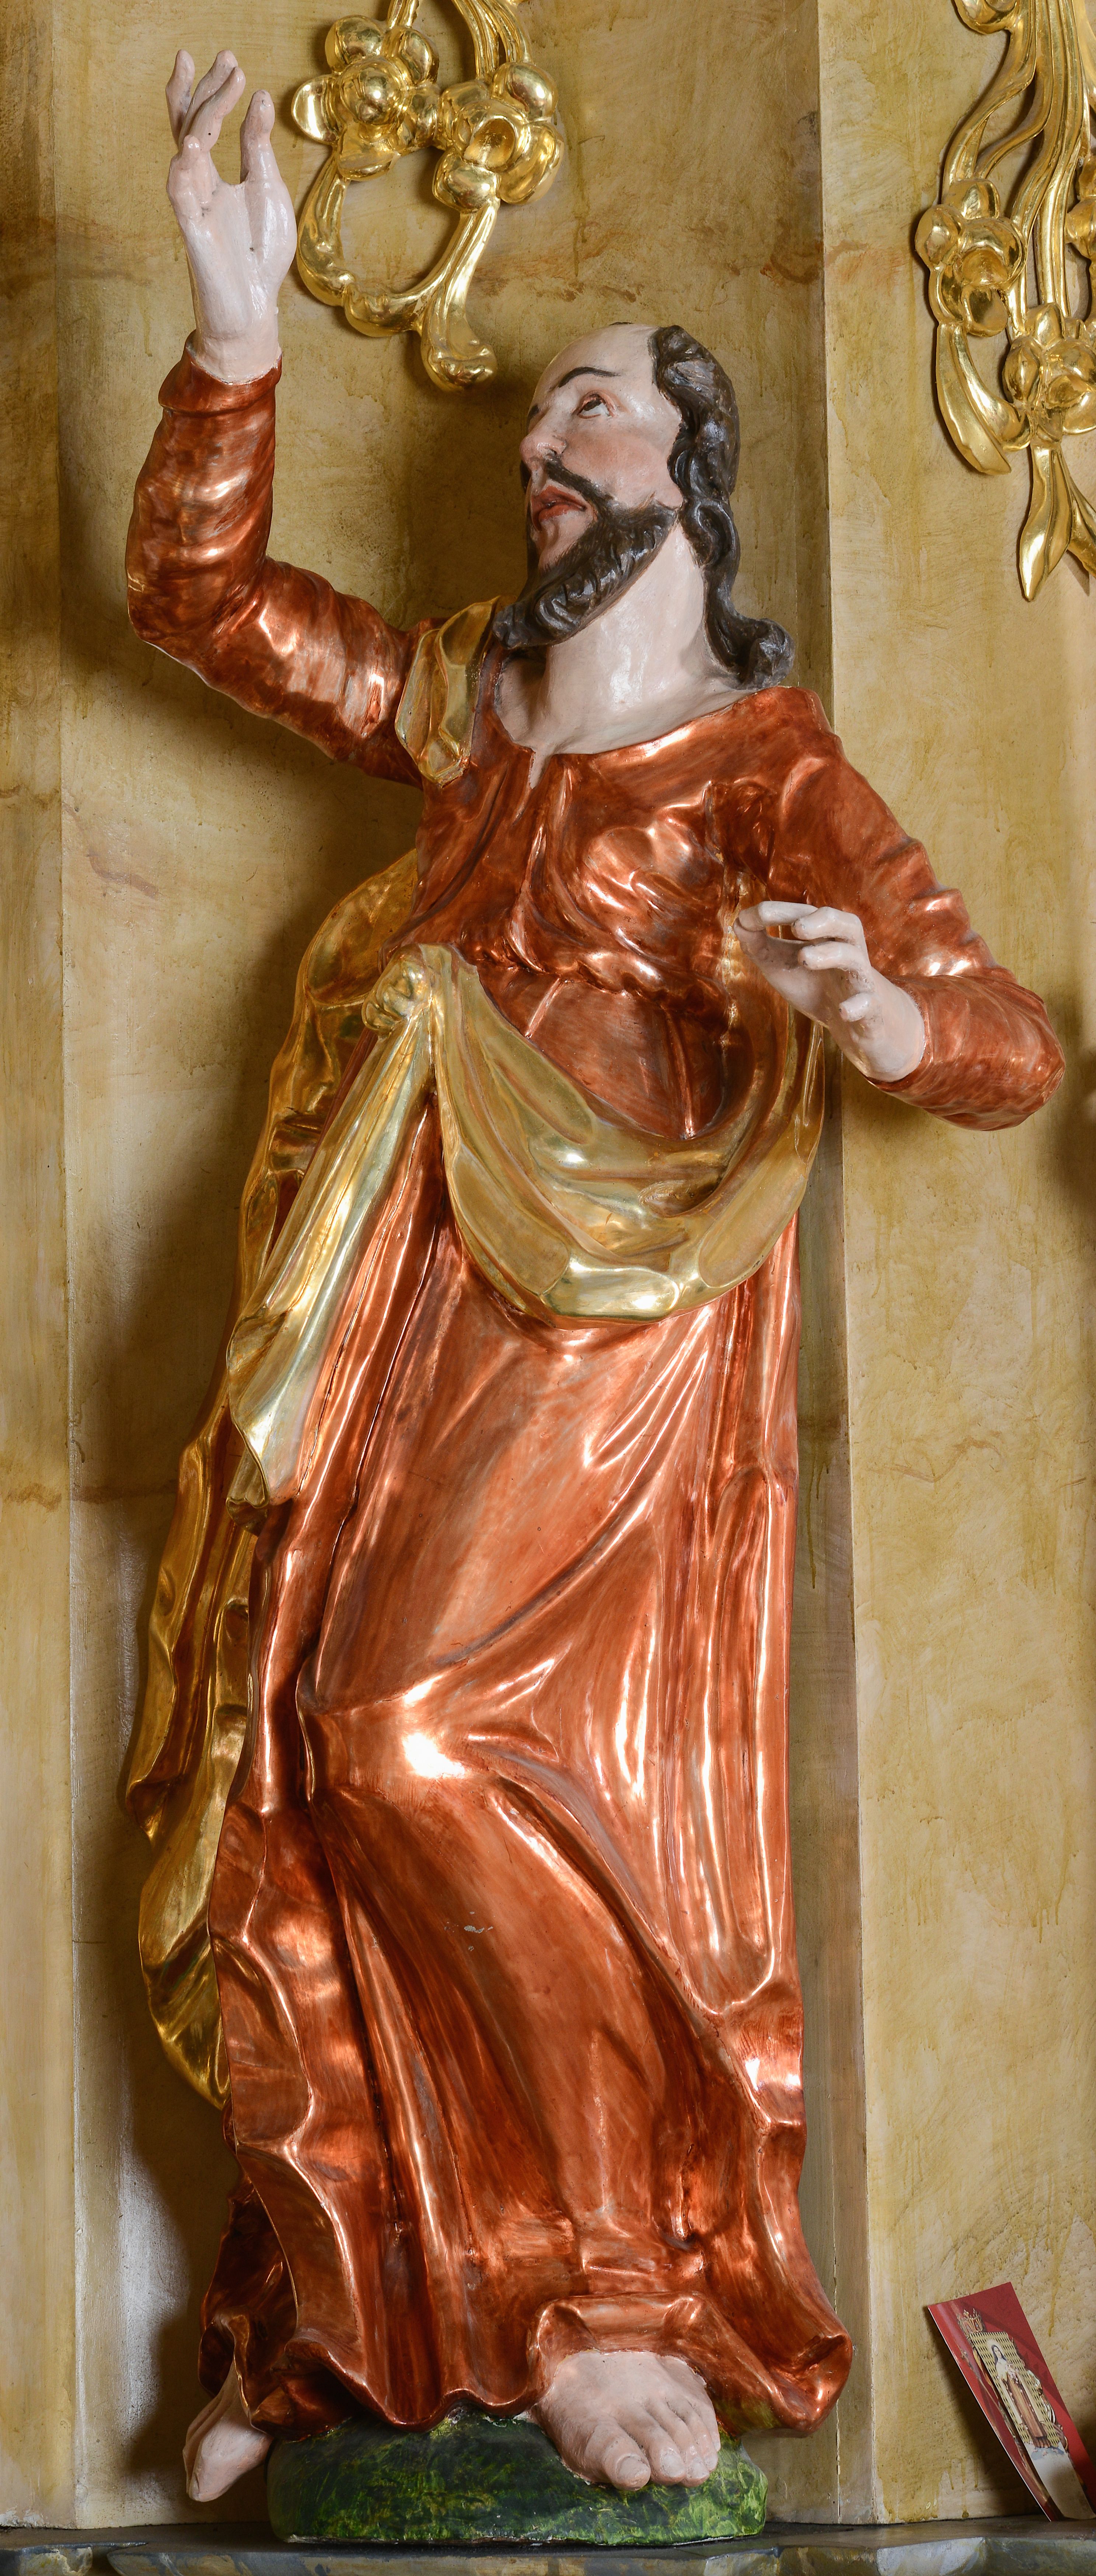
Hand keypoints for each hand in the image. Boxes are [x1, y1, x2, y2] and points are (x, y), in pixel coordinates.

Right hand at [166, 49, 296, 382]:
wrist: (256, 309)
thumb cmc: (259, 256)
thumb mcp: (268, 190)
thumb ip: (258, 148)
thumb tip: (261, 98)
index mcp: (215, 176)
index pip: (206, 123)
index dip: (213, 90)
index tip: (231, 61)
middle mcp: (199, 186)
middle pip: (190, 126)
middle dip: (205, 91)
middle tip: (225, 58)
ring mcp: (193, 208)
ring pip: (185, 152)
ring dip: (199, 119)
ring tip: (215, 85)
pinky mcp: (194, 234)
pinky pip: (180, 197)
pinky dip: (183, 171)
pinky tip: (191, 147)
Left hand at [735, 902, 925, 1083]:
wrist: (851, 1022)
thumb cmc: (812, 984)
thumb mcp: (781, 963)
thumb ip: (758, 943)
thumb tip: (739, 921)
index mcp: (827, 935)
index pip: (808, 915)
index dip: (782, 912)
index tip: (754, 915)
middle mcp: (848, 950)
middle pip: (846, 923)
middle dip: (822, 921)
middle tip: (796, 928)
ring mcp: (859, 978)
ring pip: (854, 958)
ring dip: (830, 955)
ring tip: (804, 959)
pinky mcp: (869, 1008)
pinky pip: (868, 1003)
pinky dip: (857, 1006)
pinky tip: (842, 1011)